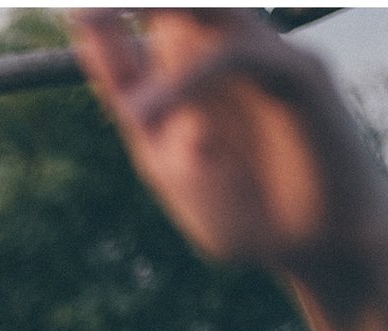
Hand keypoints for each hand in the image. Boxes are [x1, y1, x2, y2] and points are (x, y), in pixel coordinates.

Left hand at [69, 10, 387, 283]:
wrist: (315, 249)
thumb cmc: (247, 214)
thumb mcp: (168, 165)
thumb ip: (137, 111)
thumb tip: (106, 62)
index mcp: (184, 73)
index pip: (140, 26)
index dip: (105, 21)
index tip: (72, 16)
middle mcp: (223, 51)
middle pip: (175, 4)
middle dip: (134, 0)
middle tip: (81, 6)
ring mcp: (264, 54)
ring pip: (206, 6)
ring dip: (155, 6)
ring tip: (95, 12)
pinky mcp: (300, 71)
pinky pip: (236, 55)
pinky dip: (188, 81)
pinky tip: (147, 115)